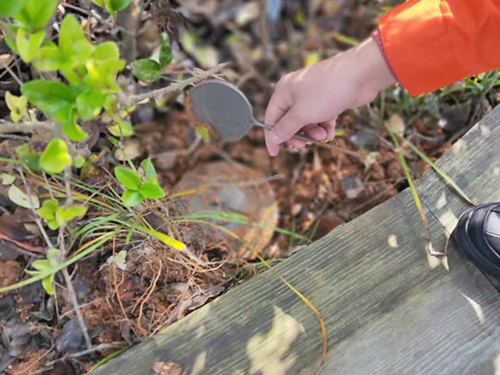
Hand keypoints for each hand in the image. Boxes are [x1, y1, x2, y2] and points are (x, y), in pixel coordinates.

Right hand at [264, 37, 396, 155]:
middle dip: (298, 135)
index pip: (271, 118)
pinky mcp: (328, 99)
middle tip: (304, 146)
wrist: (360, 75)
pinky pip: (321, 118)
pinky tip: (331, 134)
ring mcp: (313, 95)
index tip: (275, 154)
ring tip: (324, 136)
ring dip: (313, 132)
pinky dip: (325, 127)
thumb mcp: (301, 114)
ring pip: (307, 121)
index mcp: (284, 91)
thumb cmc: (326, 92)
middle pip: (289, 121)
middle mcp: (296, 92)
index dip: (273, 137)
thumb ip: (285, 128)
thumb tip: (273, 138)